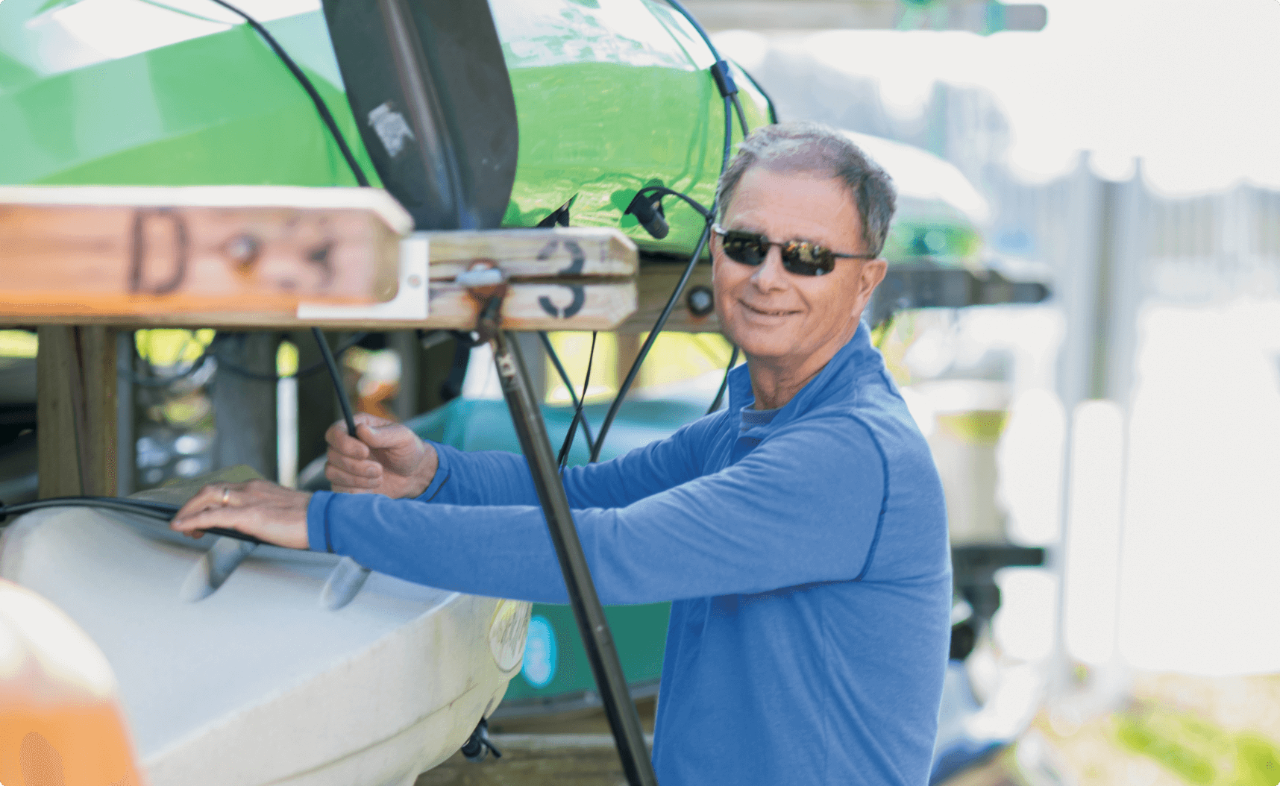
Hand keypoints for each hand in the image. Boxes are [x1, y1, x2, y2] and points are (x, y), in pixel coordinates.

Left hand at [170, 480, 310, 548]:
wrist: (325, 519)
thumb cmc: (310, 520)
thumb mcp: (283, 511)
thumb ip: (266, 514)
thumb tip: (255, 527)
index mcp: (259, 487)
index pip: (225, 489)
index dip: (207, 501)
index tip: (200, 515)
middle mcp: (250, 489)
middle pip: (210, 490)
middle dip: (192, 504)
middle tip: (185, 523)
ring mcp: (249, 500)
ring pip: (207, 498)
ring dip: (189, 511)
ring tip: (181, 526)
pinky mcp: (249, 516)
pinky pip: (213, 515)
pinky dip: (193, 519)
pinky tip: (181, 527)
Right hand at [324, 412, 437, 497]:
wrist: (413, 475)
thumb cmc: (408, 451)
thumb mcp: (403, 438)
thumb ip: (383, 434)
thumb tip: (361, 429)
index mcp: (357, 427)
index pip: (334, 432)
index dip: (344, 443)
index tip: (365, 452)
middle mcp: (345, 444)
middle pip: (331, 454)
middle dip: (355, 465)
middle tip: (379, 470)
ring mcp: (342, 464)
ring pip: (331, 472)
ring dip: (356, 479)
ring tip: (379, 478)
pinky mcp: (344, 483)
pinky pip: (337, 489)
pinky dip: (356, 490)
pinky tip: (374, 486)